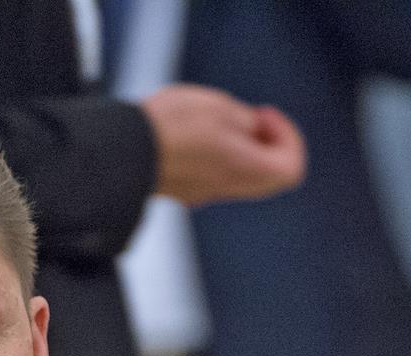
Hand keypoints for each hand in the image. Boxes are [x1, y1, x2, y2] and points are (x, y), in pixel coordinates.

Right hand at [141, 84, 305, 205]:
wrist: (119, 152)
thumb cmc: (169, 127)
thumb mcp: (219, 106)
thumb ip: (246, 120)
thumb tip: (252, 129)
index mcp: (245, 169)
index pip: (291, 167)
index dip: (288, 137)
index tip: (264, 115)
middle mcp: (227, 188)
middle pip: (267, 176)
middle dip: (265, 143)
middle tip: (249, 118)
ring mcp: (201, 193)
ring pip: (238, 175)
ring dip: (237, 147)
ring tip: (214, 120)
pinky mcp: (181, 190)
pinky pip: (212, 175)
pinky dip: (214, 155)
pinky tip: (192, 133)